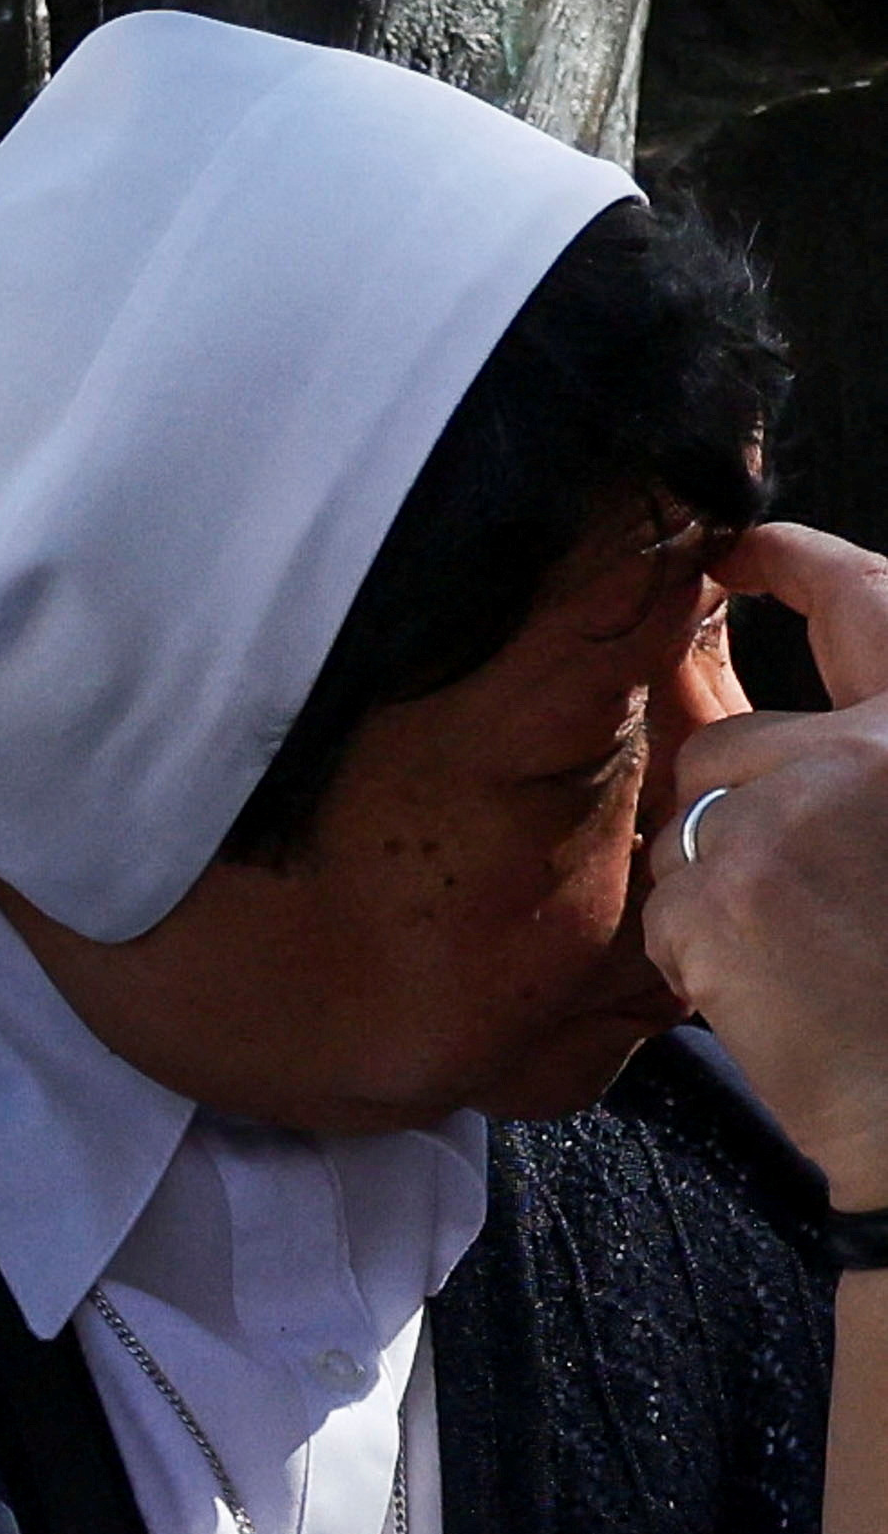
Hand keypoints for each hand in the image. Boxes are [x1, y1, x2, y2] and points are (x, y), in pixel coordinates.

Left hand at [647, 523, 887, 1202]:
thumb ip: (864, 764)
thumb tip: (777, 731)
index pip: (864, 599)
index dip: (792, 559)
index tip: (736, 545)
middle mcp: (871, 748)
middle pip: (728, 746)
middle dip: (725, 812)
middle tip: (785, 892)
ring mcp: (791, 812)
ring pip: (685, 828)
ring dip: (713, 889)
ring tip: (796, 952)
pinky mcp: (723, 886)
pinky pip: (666, 902)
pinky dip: (696, 951)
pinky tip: (767, 987)